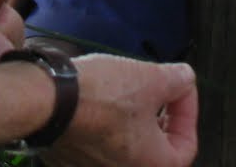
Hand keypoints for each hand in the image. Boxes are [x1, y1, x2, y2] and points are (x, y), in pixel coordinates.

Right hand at [46, 56, 197, 166]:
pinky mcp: (75, 160)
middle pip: (157, 149)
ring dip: (135, 120)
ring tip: (129, 91)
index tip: (180, 90)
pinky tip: (103, 101)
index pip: (186, 145)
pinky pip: (102, 144)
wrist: (48, 100)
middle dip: (161, 116)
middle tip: (159, 92)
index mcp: (153, 165)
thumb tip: (185, 78)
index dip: (187, 112)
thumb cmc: (98, 96)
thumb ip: (177, 80)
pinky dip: (109, 125)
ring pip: (128, 145)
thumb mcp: (150, 78)